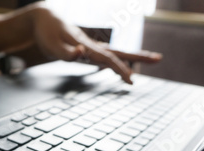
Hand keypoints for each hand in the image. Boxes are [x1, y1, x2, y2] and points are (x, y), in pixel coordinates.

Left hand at [32, 7, 161, 83]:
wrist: (45, 20)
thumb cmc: (47, 33)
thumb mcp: (52, 46)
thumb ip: (66, 52)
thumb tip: (82, 54)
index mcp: (86, 45)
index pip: (106, 58)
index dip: (119, 68)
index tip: (131, 78)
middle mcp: (92, 45)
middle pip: (118, 52)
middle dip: (138, 57)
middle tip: (158, 59)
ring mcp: (91, 46)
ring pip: (116, 53)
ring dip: (132, 57)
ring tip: (152, 59)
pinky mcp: (88, 49)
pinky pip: (107, 56)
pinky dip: (118, 61)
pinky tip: (124, 67)